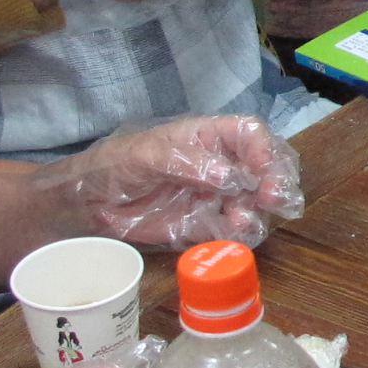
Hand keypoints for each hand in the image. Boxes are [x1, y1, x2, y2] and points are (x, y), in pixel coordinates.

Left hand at [42, 112, 304, 249]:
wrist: (90, 203)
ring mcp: (218, 197)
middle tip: (273, 197)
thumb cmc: (116, 165)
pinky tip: (235, 231)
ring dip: (261, 210)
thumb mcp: (146, 155)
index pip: (251, 134)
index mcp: (209, 137)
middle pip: (267, 167)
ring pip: (258, 201)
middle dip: (277, 180)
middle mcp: (222, 165)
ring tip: (244, 218)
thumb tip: (228, 176)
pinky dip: (243, 232)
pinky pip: (236, 230)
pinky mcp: (208, 226)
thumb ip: (187, 162)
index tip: (262, 168)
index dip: (264, 148)